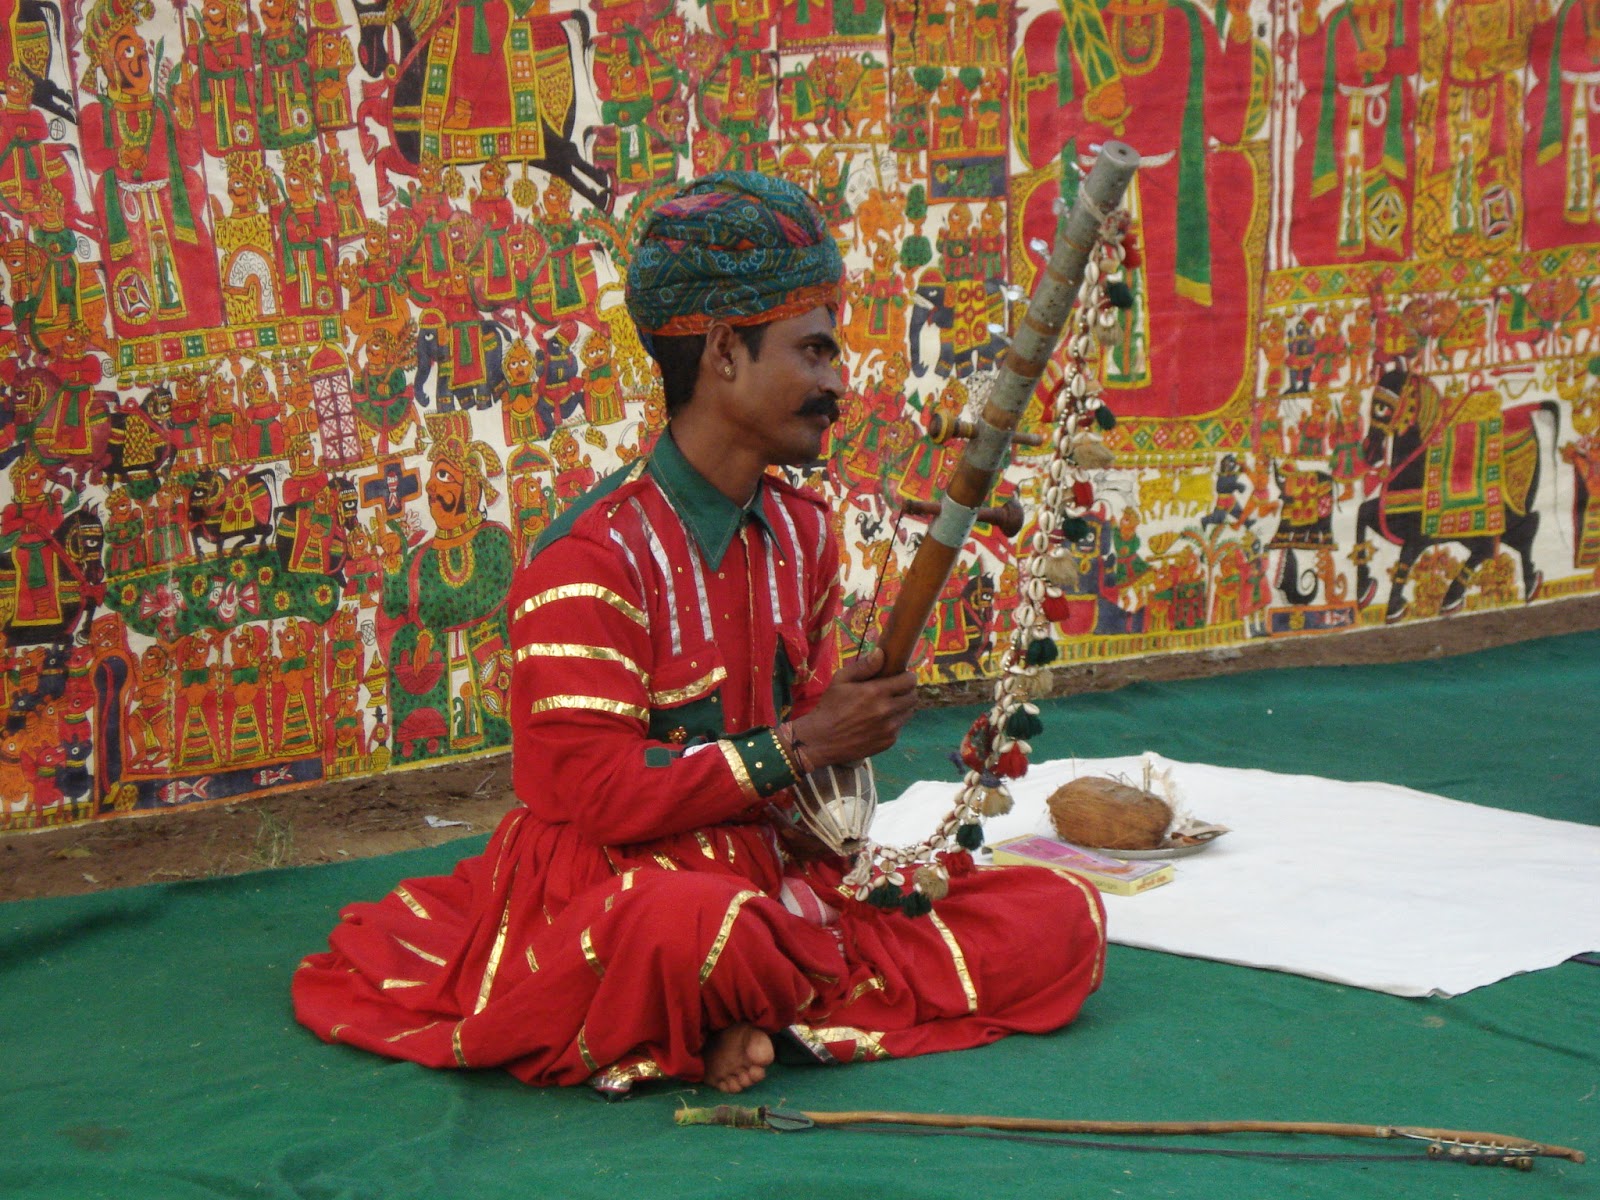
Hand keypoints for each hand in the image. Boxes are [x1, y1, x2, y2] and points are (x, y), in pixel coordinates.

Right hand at [788, 647, 917, 769]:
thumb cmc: (830, 707)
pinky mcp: (888, 742)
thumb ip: (863, 666)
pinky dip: (894, 723)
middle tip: (895, 691)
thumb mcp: (840, 680)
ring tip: (886, 706)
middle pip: (913, 697)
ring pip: (908, 713)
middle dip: (907, 691)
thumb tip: (881, 653)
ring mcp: (889, 728)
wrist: (821, 740)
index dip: (907, 677)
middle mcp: (887, 711)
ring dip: (901, 707)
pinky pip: (899, 728)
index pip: (909, 681)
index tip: (901, 676)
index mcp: (876, 692)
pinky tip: (879, 722)